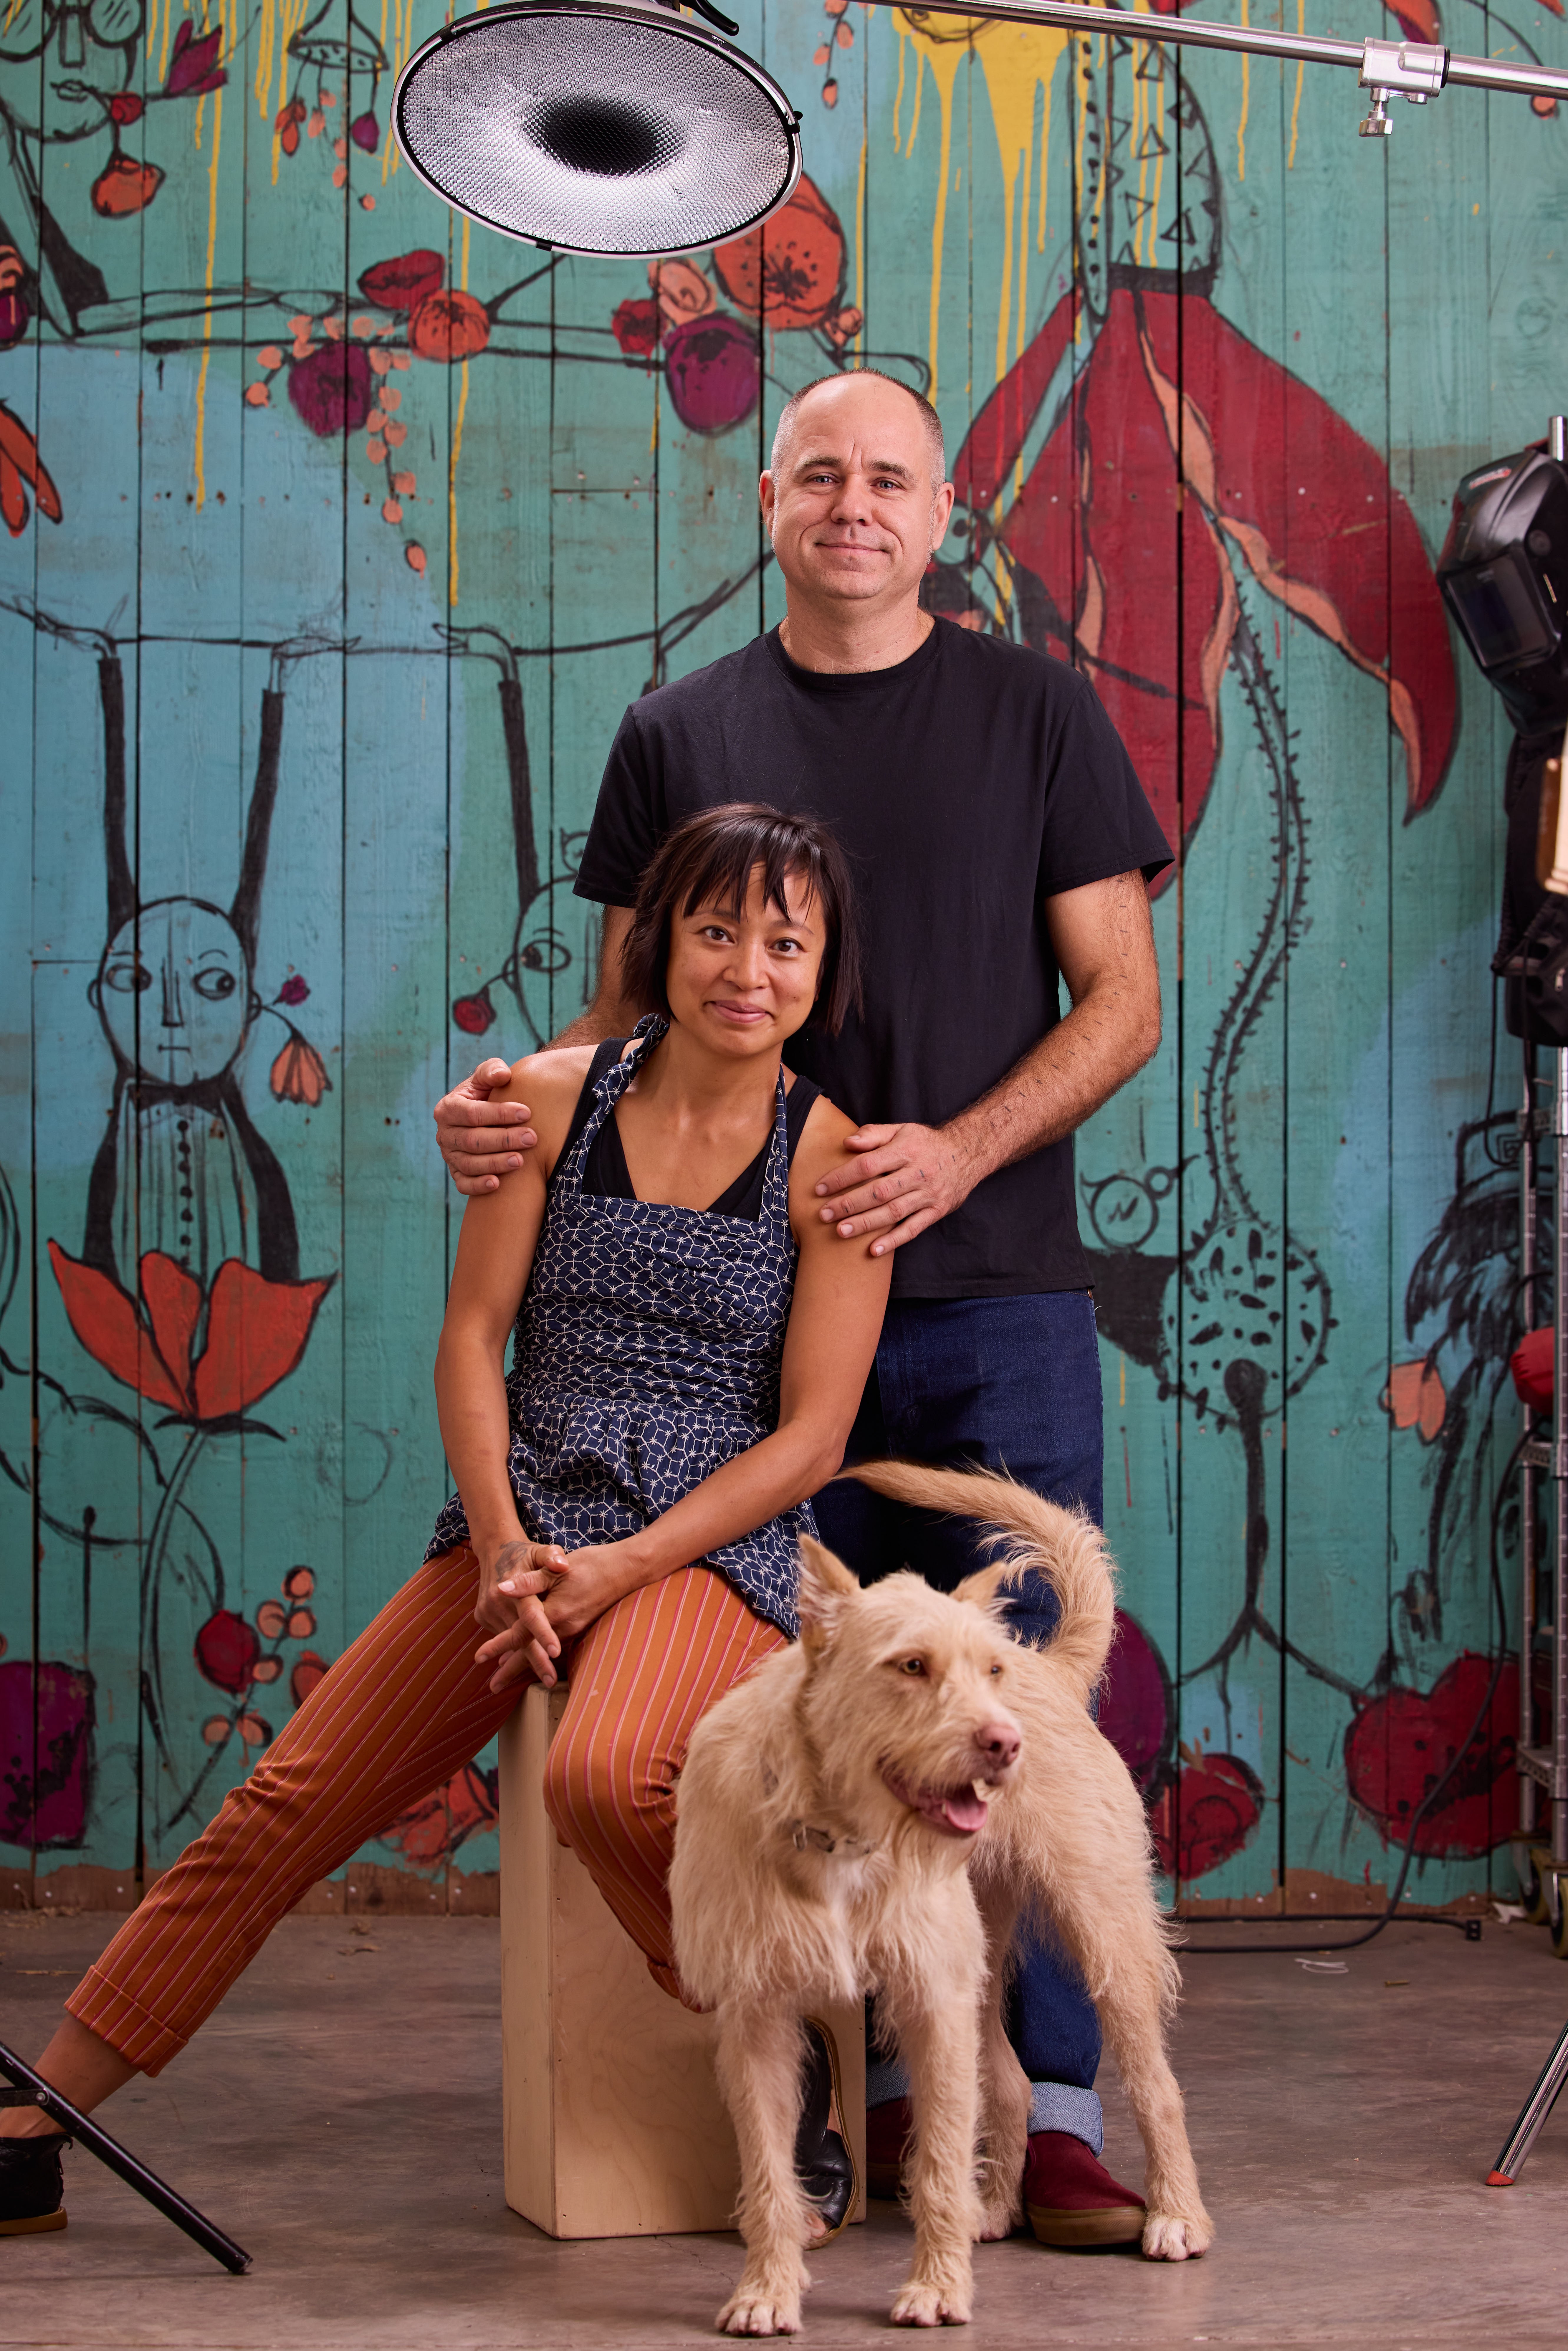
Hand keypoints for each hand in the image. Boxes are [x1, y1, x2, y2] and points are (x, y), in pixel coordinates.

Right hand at [434, 1060, 536, 1195]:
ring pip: (469, 1164)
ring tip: (521, 1161)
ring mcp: (449, 1156)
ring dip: (495, 1163)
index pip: (472, 1113)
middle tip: (531, 1138)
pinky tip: (497, 1184)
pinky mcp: (456, 1174)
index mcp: (448, 1108)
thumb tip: (503, 1075)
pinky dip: (478, 1186)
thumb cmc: (486, 1094)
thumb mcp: (486, 1078)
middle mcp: (444, 1134)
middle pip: (472, 1140)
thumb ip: (492, 1071)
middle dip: (503, 1140)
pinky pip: (463, 1184)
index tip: (527, 1112)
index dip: (500, 1113)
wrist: (481, 1118)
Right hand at [474, 1537, 567, 1689]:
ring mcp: (488, 1611)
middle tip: (551, 1681)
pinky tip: (528, 1663)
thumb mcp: (539, 1550)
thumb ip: (551, 1556)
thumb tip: (563, 1565)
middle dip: (536, 1660)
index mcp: (514, 1585)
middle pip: (520, 1636)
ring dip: (526, 1659)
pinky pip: (503, 1635)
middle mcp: (498, 1601)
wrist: (493, 1551)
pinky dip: (515, 1648)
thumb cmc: (524, 1553)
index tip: (555, 1652)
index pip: (530, 1614)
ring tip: (547, 1679)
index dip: (543, 1633)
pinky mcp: (483, 1617)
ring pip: (511, 1640)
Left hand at [475, 1539, 648, 1691]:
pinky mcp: (580, 1626)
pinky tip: (532, 1653)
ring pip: (542, 1651)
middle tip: (491, 1687)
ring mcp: (574, 1629)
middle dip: (510, 1670)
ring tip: (505, 1674)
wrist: (627, 1570)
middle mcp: (564, 1627)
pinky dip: (539, 1652)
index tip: (478, 1658)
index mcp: (554, 1612)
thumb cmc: (592, 1564)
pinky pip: (554, 1645)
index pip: (520, 1634)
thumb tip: (501, 1589)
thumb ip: (529, 1581)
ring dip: (524, 1663)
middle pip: (530, 1652)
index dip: (498, 1646)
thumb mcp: (558, 1567)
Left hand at [813, 1121, 977, 1254]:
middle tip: (824, 1214)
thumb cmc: (925, 1143)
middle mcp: (918, 1173)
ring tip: (840, 1231)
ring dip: (866, 1224)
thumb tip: (847, 1142)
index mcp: (906, 1150)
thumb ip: (873, 1134)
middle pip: (878, 1191)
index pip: (868, 1165)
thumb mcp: (902, 1130)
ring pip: (893, 1212)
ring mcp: (928, 1194)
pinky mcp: (937, 1211)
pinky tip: (873, 1250)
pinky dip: (894, 1241)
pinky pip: (913, 1228)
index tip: (819, 1188)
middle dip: (848, 1204)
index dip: (842, 1177)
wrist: (968, 1153)